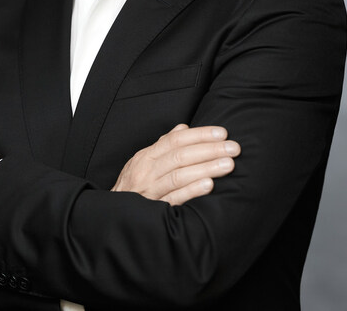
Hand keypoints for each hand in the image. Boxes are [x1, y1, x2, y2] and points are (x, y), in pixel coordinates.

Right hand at [111, 124, 239, 205]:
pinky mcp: (154, 210)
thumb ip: (163, 144)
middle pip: (180, 155)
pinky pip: (174, 198)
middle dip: (210, 150)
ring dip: (206, 168)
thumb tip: (184, 128)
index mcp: (146, 156)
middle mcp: (147, 171)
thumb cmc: (133, 187)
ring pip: (179, 175)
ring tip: (228, 164)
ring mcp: (149, 190)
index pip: (175, 140)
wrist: (112, 218)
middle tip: (233, 148)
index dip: (200, 135)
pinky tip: (209, 185)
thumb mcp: (143, 161)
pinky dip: (192, 190)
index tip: (222, 133)